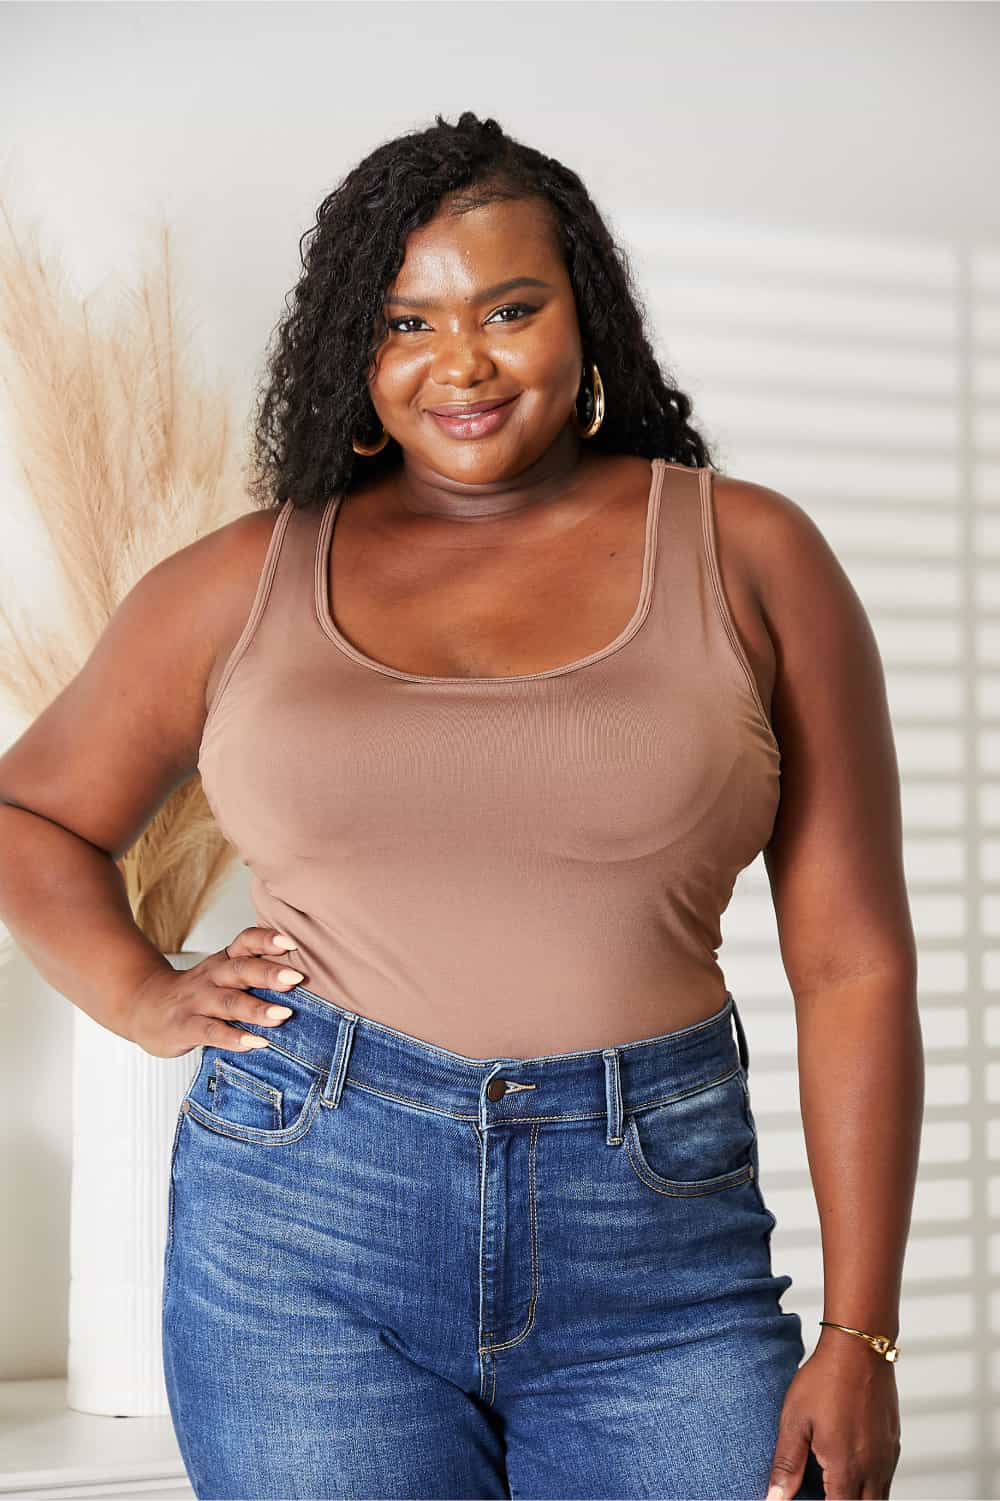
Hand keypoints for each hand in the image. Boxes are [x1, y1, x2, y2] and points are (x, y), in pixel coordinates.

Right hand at [127, 927, 306, 1058]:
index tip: (291, 942)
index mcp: (224, 961)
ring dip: (257, 1009)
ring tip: (283, 1015)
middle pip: (241, 970)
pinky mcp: (185, 1027)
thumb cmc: (196, 992)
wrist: (143, 1006)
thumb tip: (304, 977)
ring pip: (229, 1002)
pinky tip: (256, 1044)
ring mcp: (197, 1002)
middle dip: (269, 973)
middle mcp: (212, 977)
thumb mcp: (221, 974)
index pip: (245, 942)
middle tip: (296, 978)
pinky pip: (211, 1032)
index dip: (267, 939)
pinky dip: (234, 1038)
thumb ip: (254, 972)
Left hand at [765, 1336, 900, 1498]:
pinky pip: (886, 1480)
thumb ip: (786, 1464)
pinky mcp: (894, 1444)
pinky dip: (871, 1486)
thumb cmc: (825, 1379)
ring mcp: (887, 1457)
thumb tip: (774, 1498)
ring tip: (833, 1485)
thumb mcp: (795, 1420)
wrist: (859, 1347)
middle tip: (820, 1491)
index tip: (805, 1499)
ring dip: (858, 1498)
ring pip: (878, 1499)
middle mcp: (873, 1469)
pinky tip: (852, 1471)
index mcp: (846, 1468)